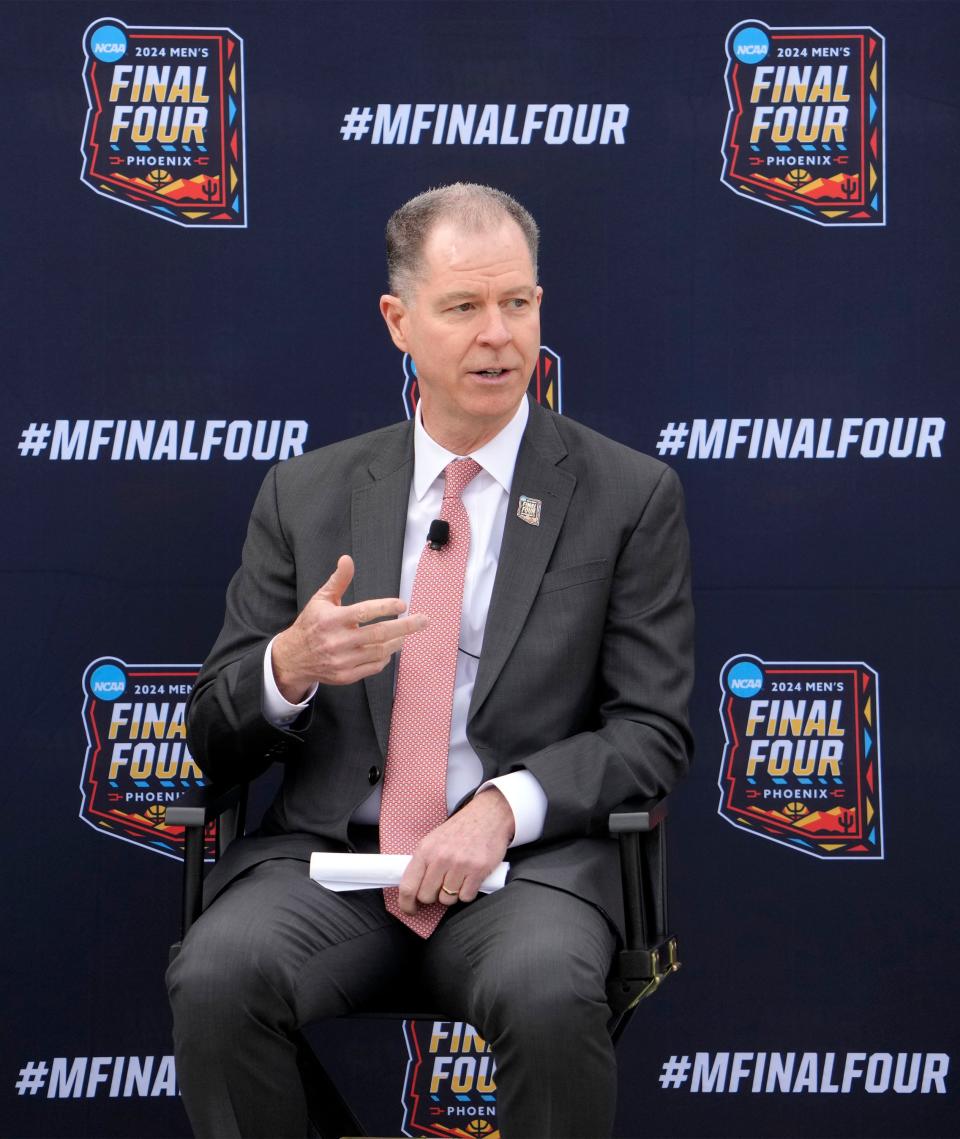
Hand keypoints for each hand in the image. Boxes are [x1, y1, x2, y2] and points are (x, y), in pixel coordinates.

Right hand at [271, 555, 428, 701]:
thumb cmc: (311, 624)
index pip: (364, 613)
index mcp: (331, 620)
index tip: (402, 604)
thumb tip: (347, 559)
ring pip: (379, 652)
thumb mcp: (321, 599)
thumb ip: (338, 580)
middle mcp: (337, 641)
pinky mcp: (345, 676)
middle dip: (405, 627)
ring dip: (397, 641)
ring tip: (406, 633)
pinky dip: (385, 657)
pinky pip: (373, 667)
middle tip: (423, 620)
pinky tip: (389, 648)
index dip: (385, 608)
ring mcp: (342, 661)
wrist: (294, 657)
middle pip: (379, 634)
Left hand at [397, 788, 514, 913]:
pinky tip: (470, 879)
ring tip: (457, 878)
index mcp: (425, 850)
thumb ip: (423, 863)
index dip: (406, 904)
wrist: (488, 815)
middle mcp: (441, 858)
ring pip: (447, 899)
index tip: (410, 909)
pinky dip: (467, 892)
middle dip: (433, 896)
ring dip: (452, 894)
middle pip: (427, 896)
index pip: (408, 886)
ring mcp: (460, 864)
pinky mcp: (478, 870)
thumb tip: (412, 889)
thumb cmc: (459, 830)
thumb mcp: (433, 840)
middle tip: (441, 885)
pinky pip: (466, 897)